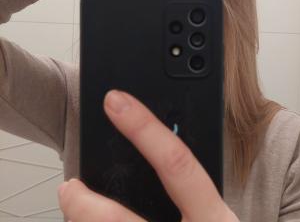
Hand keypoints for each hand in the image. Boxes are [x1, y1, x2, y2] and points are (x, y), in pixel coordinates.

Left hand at [58, 90, 237, 221]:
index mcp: (215, 220)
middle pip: (118, 221)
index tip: (117, 103)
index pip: (177, 165)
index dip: (145, 129)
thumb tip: (156, 153)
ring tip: (78, 210)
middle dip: (83, 204)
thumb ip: (191, 191)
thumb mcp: (215, 218)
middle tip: (70, 187)